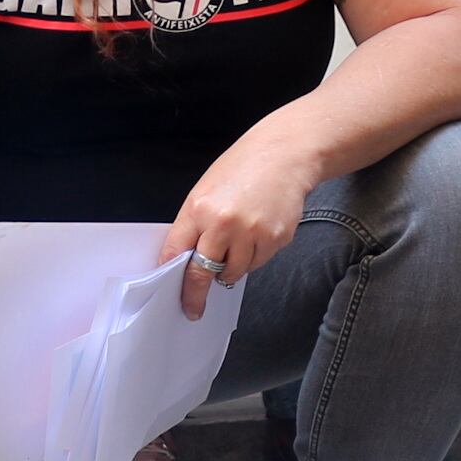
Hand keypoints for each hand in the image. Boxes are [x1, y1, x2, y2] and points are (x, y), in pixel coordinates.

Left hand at [163, 130, 315, 319]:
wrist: (284, 155)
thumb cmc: (242, 169)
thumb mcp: (205, 191)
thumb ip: (194, 226)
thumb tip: (185, 260)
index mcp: (200, 209)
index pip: (178, 255)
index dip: (176, 281)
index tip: (178, 298)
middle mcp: (225, 224)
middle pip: (205, 273)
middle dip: (199, 291)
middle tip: (195, 306)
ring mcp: (253, 233)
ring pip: (235, 272)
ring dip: (232, 266)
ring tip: (238, 239)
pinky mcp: (276, 239)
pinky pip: (259, 262)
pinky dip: (255, 255)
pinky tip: (258, 230)